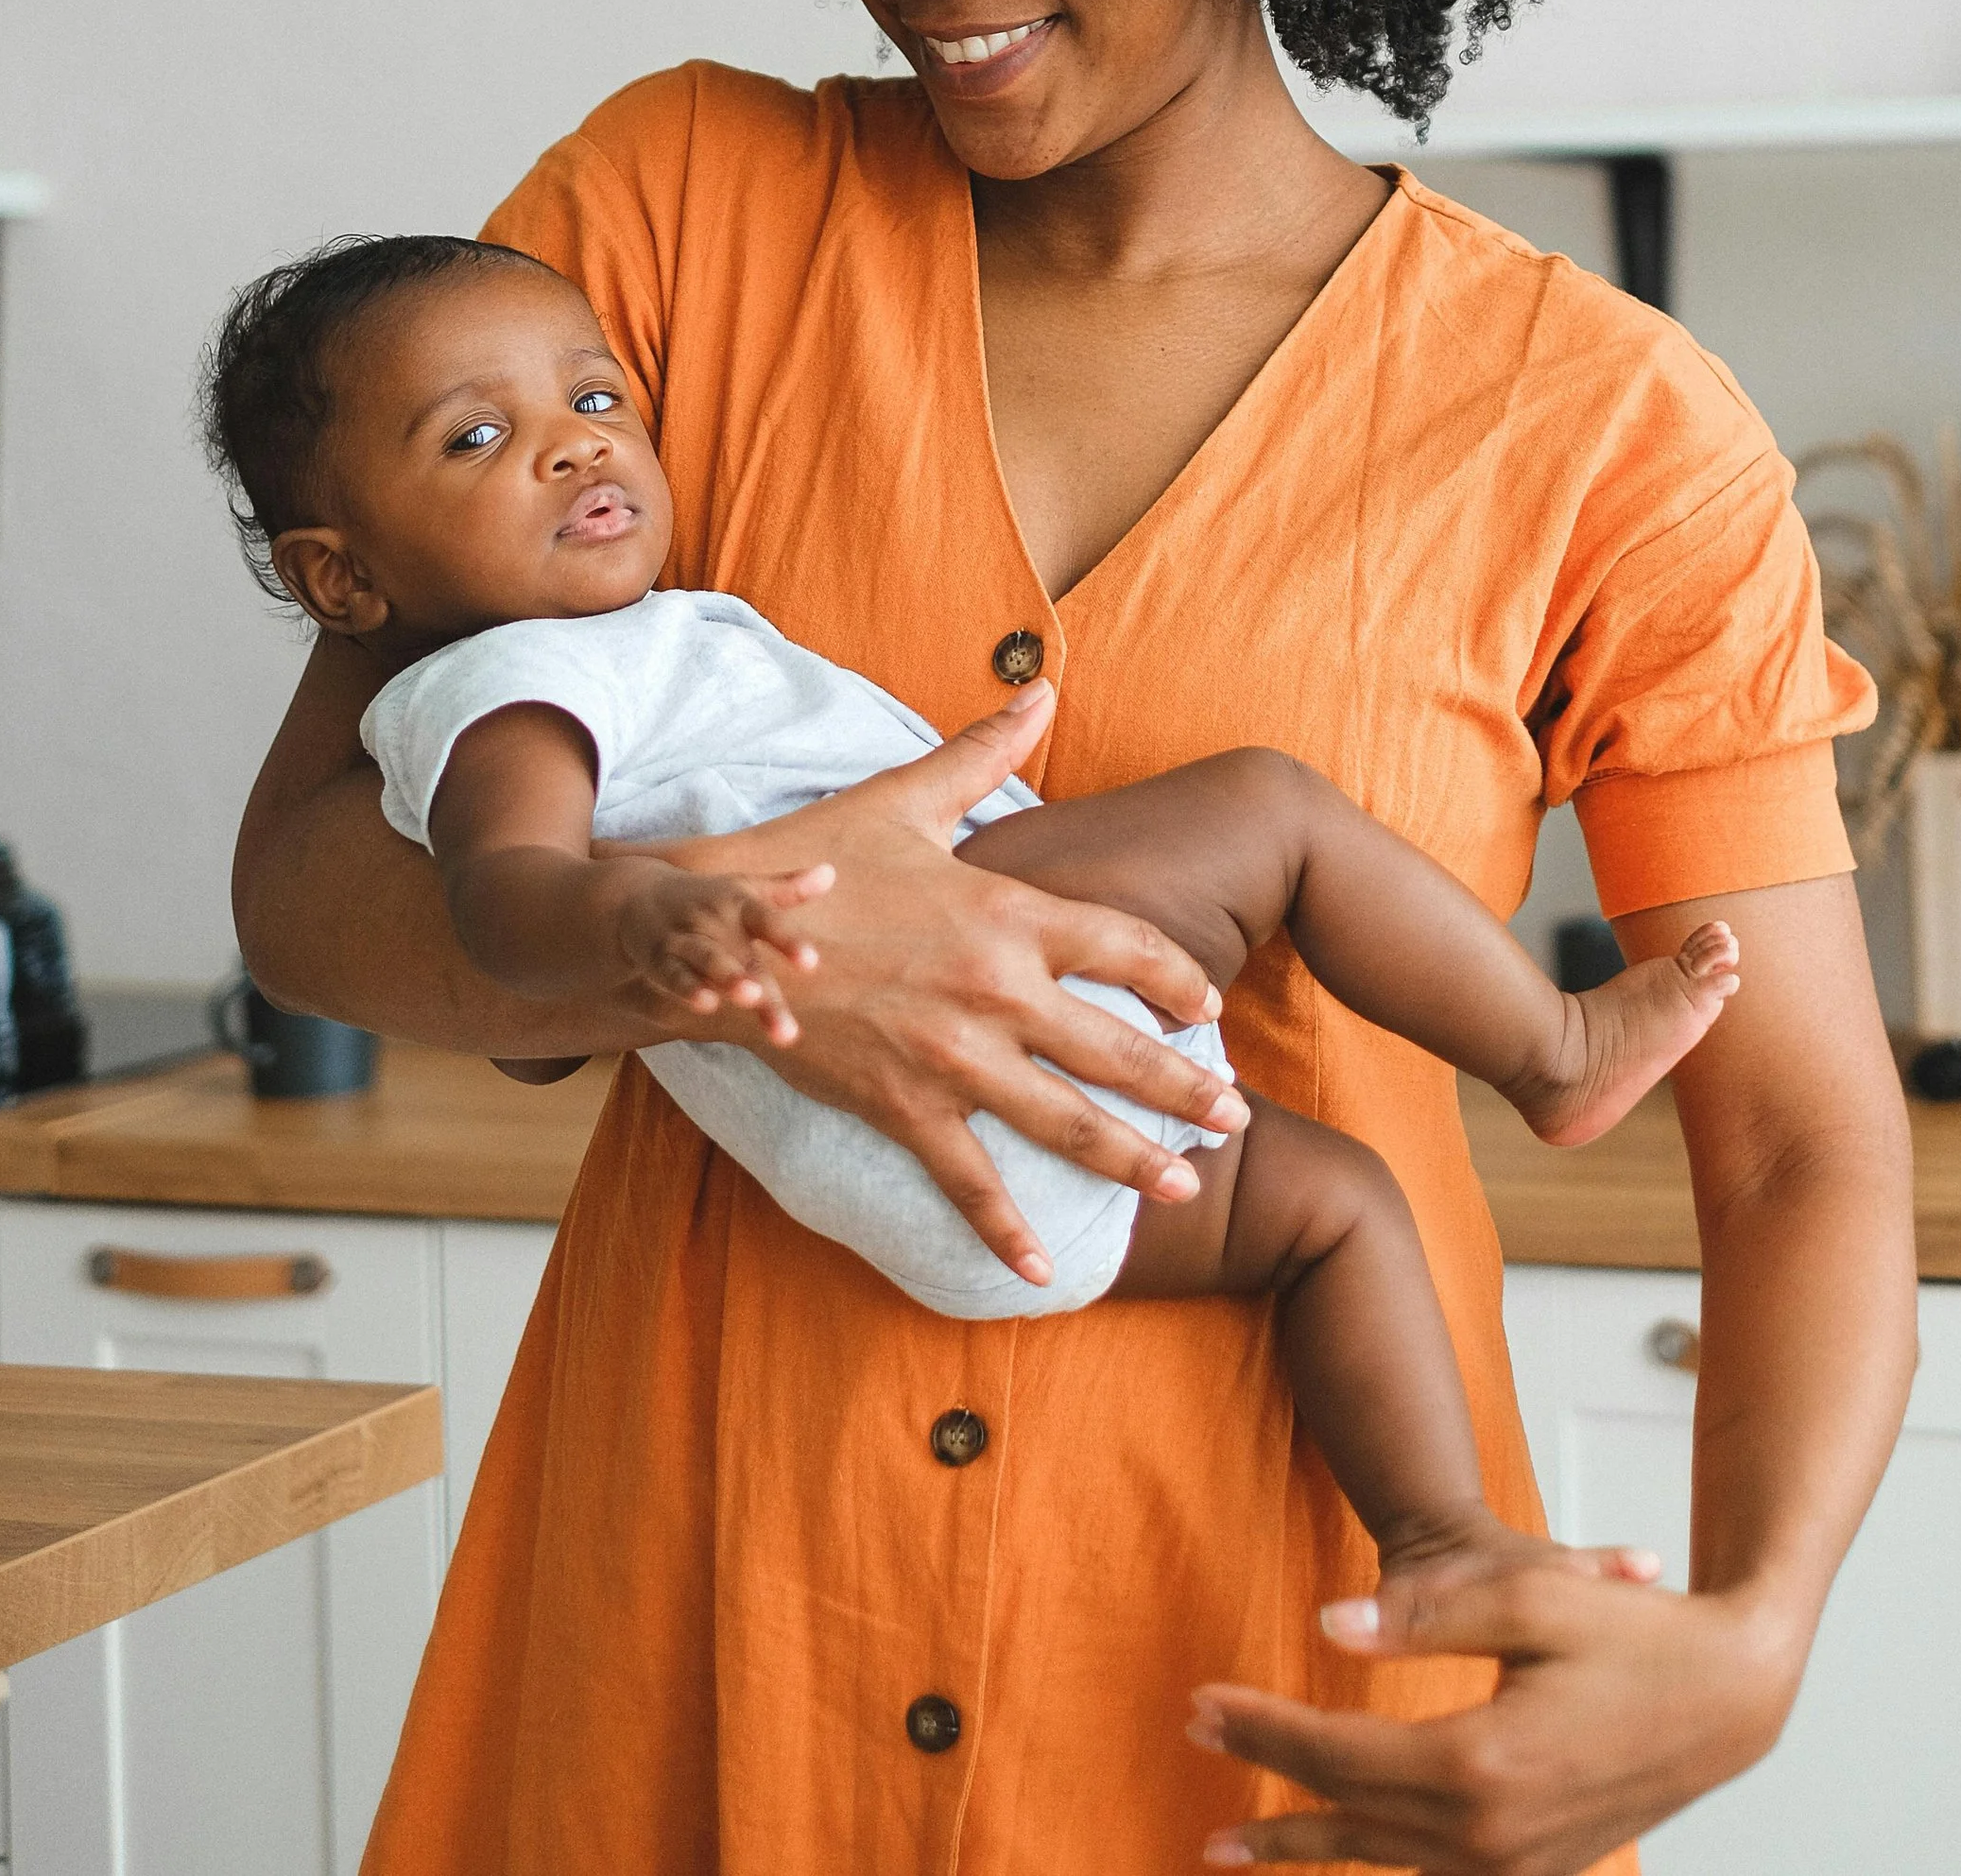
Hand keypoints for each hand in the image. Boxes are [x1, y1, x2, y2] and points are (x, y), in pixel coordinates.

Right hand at [605, 859, 833, 1043]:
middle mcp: (715, 921)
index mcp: (741, 904)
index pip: (769, 921)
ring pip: (709, 961)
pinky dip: (687, 988)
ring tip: (751, 999)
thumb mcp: (746, 888)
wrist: (639, 893)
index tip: (811, 963)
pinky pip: (674, 974)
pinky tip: (705, 1005)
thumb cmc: (707, 897)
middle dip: (766, 994)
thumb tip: (832, 873)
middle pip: (745, 959)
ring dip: (728, 979)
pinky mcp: (659, 959)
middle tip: (788, 1032)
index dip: (789, 941)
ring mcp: (686, 939)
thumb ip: (788, 889)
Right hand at [616, 685, 1247, 1280]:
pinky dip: (1008, 1232)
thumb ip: (986, 752)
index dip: (1177, 977)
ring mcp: (954, 1059)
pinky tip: (1048, 1272)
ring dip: (1131, 1160)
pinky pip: (969, 1182)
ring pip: (1065, 1124)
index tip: (1207, 1002)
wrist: (723, 936)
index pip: (1125, 946)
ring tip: (1184, 1187)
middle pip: (1118, 1049)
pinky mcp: (906, 1108)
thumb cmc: (820, 861)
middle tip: (1237, 1119)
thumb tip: (1041, 688)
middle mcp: (997, 992)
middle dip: (1185, 1089)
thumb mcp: (909, 799)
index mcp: (1008, 914)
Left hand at [1186, 1546, 1799, 1873]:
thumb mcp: (1531, 1595)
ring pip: (1384, 1859)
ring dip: (1306, 1844)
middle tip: (1196, 1743)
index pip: (1340, 1754)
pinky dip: (1375, 1860)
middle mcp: (1492, 1836)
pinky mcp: (1535, 1871)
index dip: (1263, 1730)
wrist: (1730, 1699)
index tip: (1202, 1704)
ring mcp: (1516, 1867)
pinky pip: (1431, 1874)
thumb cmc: (1636, 1635)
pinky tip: (1340, 1852)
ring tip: (1234, 1844)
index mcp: (1482, 1765)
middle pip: (1349, 1811)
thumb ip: (1425, 1611)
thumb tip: (1326, 1628)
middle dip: (1267, 1779)